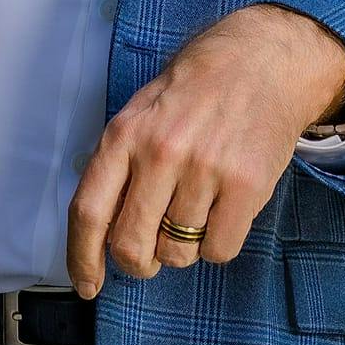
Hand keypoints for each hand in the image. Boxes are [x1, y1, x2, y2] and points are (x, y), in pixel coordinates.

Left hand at [65, 3, 344, 296]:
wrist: (262, 60)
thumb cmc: (197, 90)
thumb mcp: (142, 113)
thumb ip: (120, 166)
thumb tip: (101, 236)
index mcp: (125, 134)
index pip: (88, 212)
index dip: (82, 259)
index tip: (88, 285)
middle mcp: (160, 151)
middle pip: (131, 245)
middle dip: (139, 262)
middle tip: (152, 252)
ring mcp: (205, 168)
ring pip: (178, 253)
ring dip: (184, 246)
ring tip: (197, 208)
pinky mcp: (246, 184)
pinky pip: (218, 250)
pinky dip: (218, 243)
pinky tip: (223, 211)